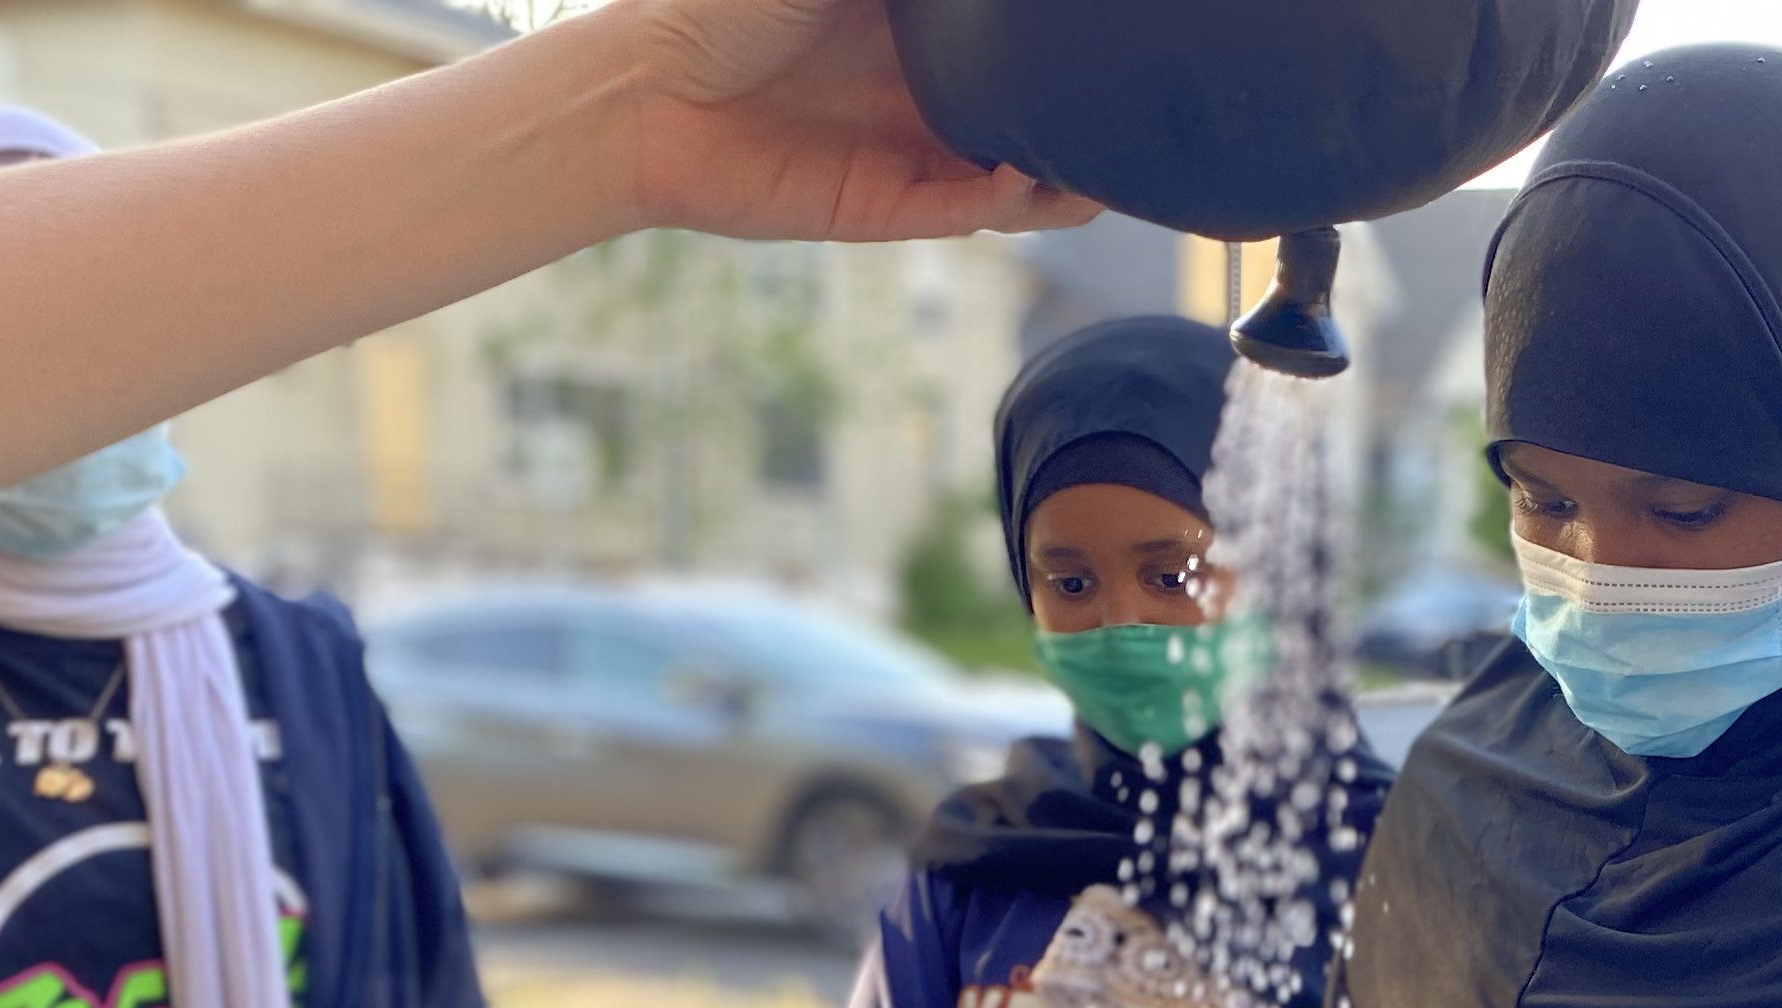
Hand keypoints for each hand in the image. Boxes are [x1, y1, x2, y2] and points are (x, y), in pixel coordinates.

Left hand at [617, 0, 1094, 243]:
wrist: (641, 93)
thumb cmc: (720, 7)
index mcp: (919, 33)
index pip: (1010, 48)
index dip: (1061, 54)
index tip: (1114, 46)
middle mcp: (923, 95)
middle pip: (1028, 120)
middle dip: (1083, 128)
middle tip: (1140, 122)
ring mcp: (907, 155)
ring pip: (1009, 179)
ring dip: (1059, 179)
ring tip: (1102, 168)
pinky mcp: (880, 209)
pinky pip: (956, 213)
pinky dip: (996, 205)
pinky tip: (1021, 181)